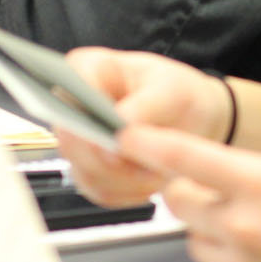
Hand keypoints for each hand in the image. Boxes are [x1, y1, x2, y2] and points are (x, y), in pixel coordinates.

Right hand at [56, 47, 232, 206]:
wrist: (194, 123)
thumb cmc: (180, 96)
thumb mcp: (173, 91)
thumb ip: (145, 107)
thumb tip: (117, 130)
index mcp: (87, 69)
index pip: (66, 89)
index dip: (85, 116)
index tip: (115, 137)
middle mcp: (73, 107)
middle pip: (72, 141)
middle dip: (113, 158)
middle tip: (148, 161)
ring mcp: (78, 144)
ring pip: (87, 173)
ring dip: (128, 178)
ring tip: (159, 168)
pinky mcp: (89, 173)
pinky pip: (102, 192)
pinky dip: (132, 191)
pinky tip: (152, 178)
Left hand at [121, 125, 260, 261]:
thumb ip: (251, 167)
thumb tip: (210, 172)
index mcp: (260, 184)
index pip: (186, 157)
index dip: (148, 143)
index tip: (124, 136)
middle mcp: (242, 227)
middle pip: (177, 201)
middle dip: (188, 191)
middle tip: (217, 191)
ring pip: (194, 239)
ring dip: (211, 230)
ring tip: (257, 230)